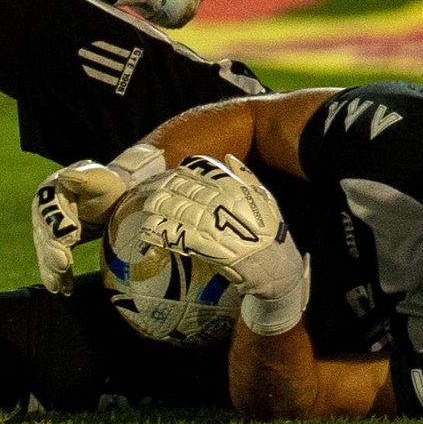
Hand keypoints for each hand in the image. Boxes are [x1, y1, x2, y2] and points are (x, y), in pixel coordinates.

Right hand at [31, 143, 164, 294]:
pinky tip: (63, 288)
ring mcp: (47, 229)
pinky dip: (59, 275)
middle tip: (62, 267)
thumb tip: (66, 177)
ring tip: (58, 286)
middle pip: (45, 235)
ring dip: (52, 269)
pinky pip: (54, 260)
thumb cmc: (107, 185)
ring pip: (47, 251)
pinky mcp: (57, 243)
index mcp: (50, 193)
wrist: (111, 196)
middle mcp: (44, 211)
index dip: (58, 229)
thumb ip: (83, 179)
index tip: (68, 242)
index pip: (51, 214)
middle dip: (52, 254)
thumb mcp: (99, 180)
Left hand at [138, 154, 308, 333]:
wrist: (273, 266)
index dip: (181, 172)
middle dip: (164, 189)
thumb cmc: (268, 232)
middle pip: (182, 188)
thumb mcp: (264, 198)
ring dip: (158, 208)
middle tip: (151, 193)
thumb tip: (229, 158)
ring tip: (149, 208)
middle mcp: (221, 201)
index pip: (199, 170)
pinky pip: (177, 234)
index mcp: (234, 186)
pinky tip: (151, 230)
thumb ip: (246, 175)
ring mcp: (212, 223)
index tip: (170, 176)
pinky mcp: (205, 245)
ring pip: (176, 209)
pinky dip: (161, 232)